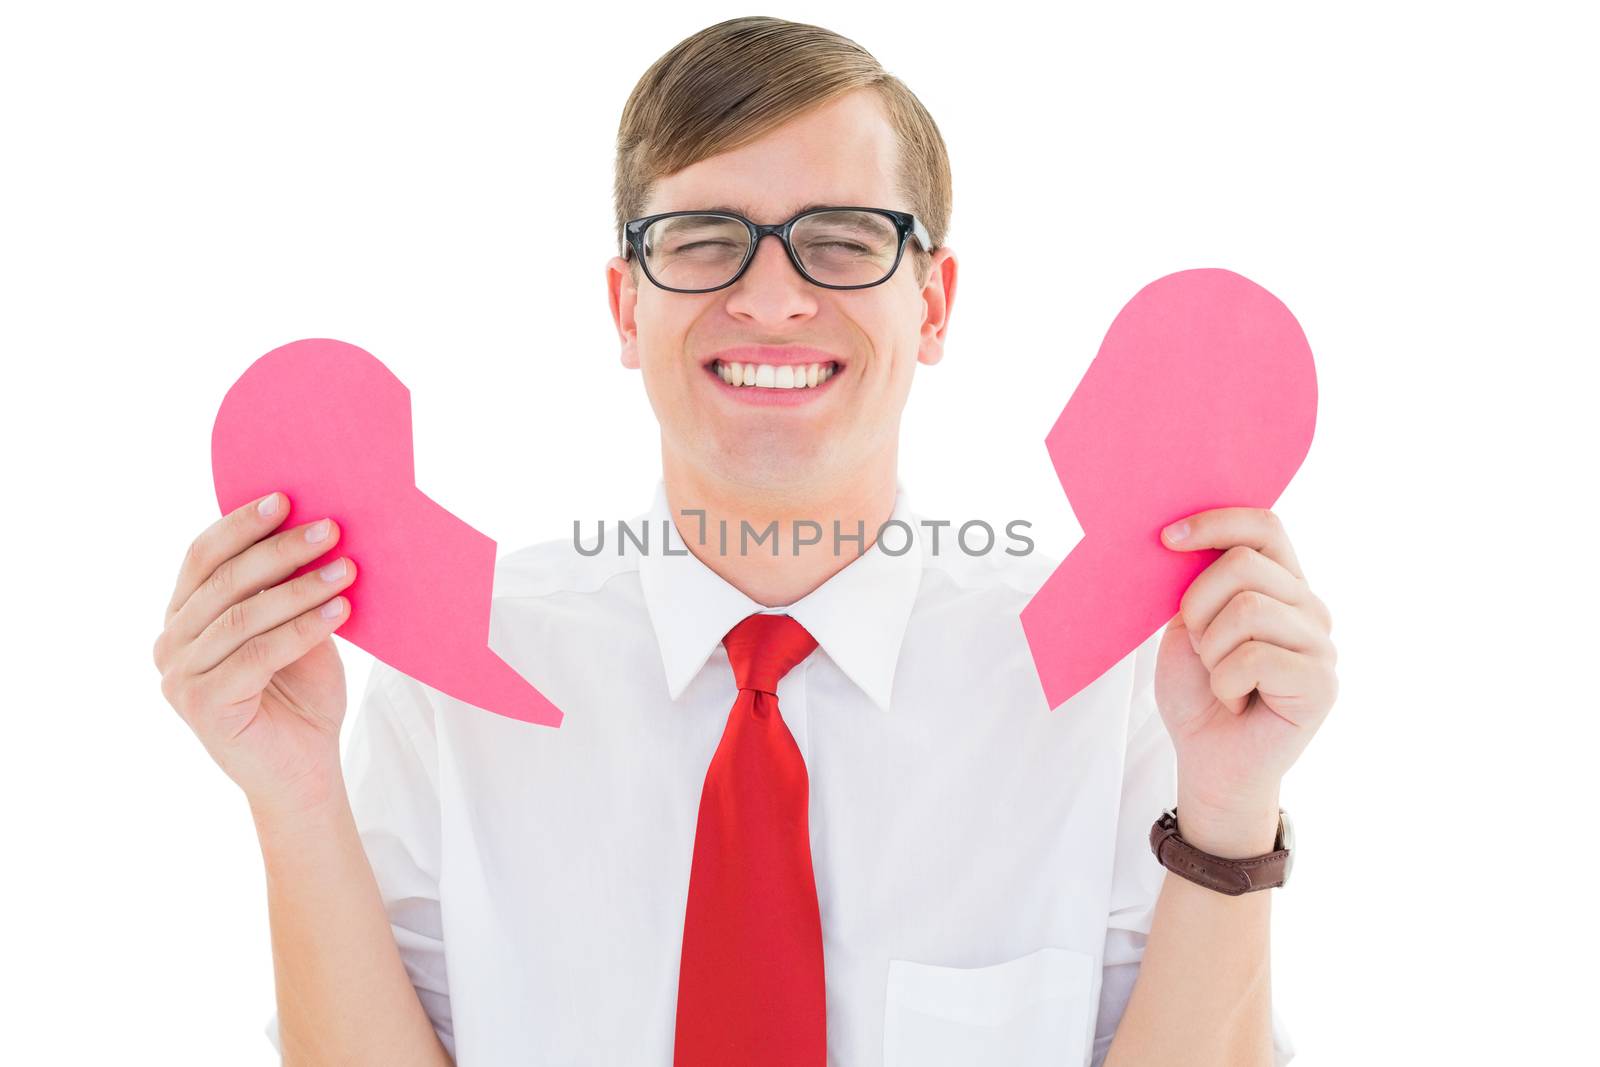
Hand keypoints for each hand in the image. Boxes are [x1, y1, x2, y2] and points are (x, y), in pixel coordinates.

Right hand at [152, 491, 358, 817]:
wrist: (304, 768)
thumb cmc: (301, 694)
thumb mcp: (296, 627)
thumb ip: (288, 587)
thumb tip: (316, 527)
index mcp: (184, 616)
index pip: (202, 557)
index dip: (240, 524)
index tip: (285, 498)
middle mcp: (170, 643)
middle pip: (224, 582)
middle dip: (280, 550)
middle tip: (330, 528)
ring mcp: (179, 677)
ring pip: (242, 617)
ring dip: (299, 587)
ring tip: (347, 568)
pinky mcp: (202, 706)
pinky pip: (258, 654)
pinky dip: (303, 628)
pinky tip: (341, 610)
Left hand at [1154, 507, 1337, 850]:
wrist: (1208, 760)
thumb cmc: (1198, 693)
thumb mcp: (1188, 626)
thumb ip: (1199, 583)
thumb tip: (1187, 537)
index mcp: (1280, 584)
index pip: (1263, 525)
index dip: (1215, 522)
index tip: (1167, 539)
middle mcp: (1309, 606)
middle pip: (1244, 564)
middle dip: (1197, 605)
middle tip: (1199, 648)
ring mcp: (1320, 644)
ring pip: (1248, 609)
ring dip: (1212, 650)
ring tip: (1219, 678)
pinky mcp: (1322, 682)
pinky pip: (1255, 658)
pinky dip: (1225, 683)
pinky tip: (1235, 701)